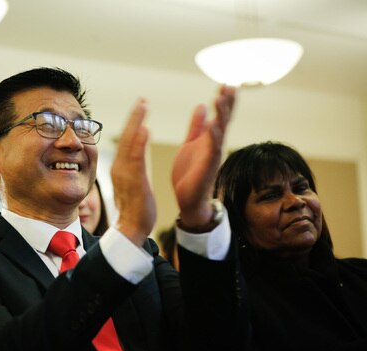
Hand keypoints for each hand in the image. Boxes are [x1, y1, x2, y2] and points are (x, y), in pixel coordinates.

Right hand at [111, 99, 155, 245]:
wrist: (131, 230)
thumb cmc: (134, 209)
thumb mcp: (132, 183)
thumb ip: (132, 167)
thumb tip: (134, 154)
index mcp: (121, 167)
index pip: (127, 141)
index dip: (133, 123)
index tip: (140, 107)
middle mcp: (120, 168)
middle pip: (126, 137)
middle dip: (134, 117)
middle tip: (143, 99)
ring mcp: (125, 174)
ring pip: (129, 144)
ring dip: (136, 123)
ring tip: (143, 105)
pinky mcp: (133, 182)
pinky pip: (136, 159)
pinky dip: (139, 143)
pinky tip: (144, 129)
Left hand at [171, 86, 235, 230]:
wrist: (188, 200)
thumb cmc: (190, 173)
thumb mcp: (191, 144)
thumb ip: (196, 127)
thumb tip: (201, 106)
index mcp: (210, 138)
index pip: (220, 115)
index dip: (224, 99)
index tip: (227, 82)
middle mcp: (215, 145)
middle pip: (224, 119)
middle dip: (227, 102)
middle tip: (230, 84)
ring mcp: (213, 155)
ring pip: (220, 131)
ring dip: (221, 114)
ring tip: (220, 97)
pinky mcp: (208, 166)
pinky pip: (212, 148)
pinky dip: (213, 136)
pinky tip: (214, 124)